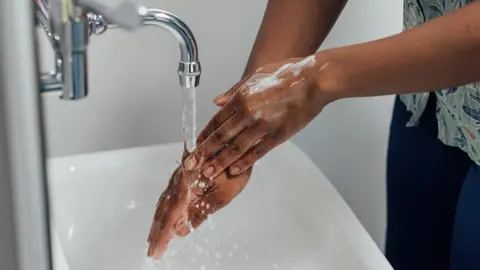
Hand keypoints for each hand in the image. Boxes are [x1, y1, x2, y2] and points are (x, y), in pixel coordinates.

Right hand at [146, 148, 251, 258]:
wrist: (238, 143)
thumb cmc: (235, 168)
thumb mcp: (223, 194)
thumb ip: (201, 212)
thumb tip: (182, 231)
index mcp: (187, 184)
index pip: (171, 214)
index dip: (163, 234)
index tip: (156, 250)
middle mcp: (180, 179)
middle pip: (164, 209)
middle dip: (157, 231)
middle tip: (151, 250)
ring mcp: (180, 176)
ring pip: (165, 202)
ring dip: (158, 222)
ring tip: (153, 239)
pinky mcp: (184, 175)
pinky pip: (170, 195)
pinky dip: (164, 210)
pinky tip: (163, 219)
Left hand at [184, 55, 331, 178]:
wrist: (314, 80)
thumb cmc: (287, 73)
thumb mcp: (256, 75)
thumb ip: (235, 90)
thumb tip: (217, 101)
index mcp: (242, 97)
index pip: (216, 120)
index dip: (204, 134)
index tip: (195, 144)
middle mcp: (249, 113)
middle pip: (221, 137)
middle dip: (205, 152)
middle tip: (192, 164)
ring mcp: (264, 126)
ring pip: (236, 148)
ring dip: (220, 162)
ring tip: (208, 173)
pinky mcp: (278, 135)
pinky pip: (258, 152)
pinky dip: (245, 163)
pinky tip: (234, 170)